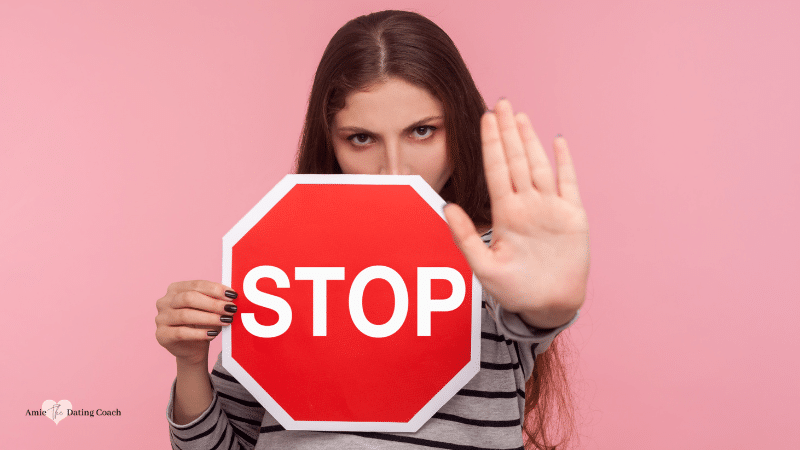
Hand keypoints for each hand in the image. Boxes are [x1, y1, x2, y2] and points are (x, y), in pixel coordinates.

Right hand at [155, 280, 237, 365]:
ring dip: (209, 318)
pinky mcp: (161, 335)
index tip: (232, 295)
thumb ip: (216, 300)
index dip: (215, 289)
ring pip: (185, 315)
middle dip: (213, 303)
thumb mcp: (209, 309)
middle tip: (230, 309)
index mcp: (175, 289)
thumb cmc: (202, 323)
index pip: (196, 285)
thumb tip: (232, 295)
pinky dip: (199, 333)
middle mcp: (164, 301)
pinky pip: (181, 333)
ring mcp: (161, 318)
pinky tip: (212, 334)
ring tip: (225, 321)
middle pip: (189, 298)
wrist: (192, 348)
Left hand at [444, 99, 589, 328]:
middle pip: (516, 160)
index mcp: (505, 213)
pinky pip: (569, 182)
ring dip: (530, 140)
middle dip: (508, 132)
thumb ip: (465, 238)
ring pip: (539, 165)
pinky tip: (557, 141)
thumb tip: (448, 207)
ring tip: (520, 116)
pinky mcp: (572, 215)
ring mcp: (550, 207)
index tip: (485, 119)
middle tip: (501, 103)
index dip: (491, 144)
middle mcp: (526, 204)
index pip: (496, 170)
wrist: (548, 305)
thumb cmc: (515, 290)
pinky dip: (564, 161)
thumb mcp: (484, 268)